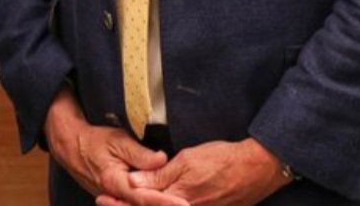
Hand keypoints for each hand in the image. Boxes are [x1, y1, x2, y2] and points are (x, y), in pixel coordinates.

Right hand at [43, 89, 186, 205]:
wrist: (72, 147)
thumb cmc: (95, 141)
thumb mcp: (117, 140)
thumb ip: (140, 153)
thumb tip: (162, 159)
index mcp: (115, 181)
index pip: (145, 197)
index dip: (166, 202)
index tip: (184, 205)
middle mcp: (114, 195)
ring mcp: (114, 198)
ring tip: (178, 205)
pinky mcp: (116, 198)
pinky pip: (132, 205)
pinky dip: (148, 204)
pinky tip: (163, 203)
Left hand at [100, 138, 289, 205]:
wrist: (256, 169)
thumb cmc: (221, 159)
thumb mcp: (187, 161)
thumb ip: (158, 175)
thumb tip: (131, 182)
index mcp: (178, 199)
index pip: (143, 204)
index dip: (122, 203)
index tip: (103, 199)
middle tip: (106, 203)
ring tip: (124, 203)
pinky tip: (154, 201)